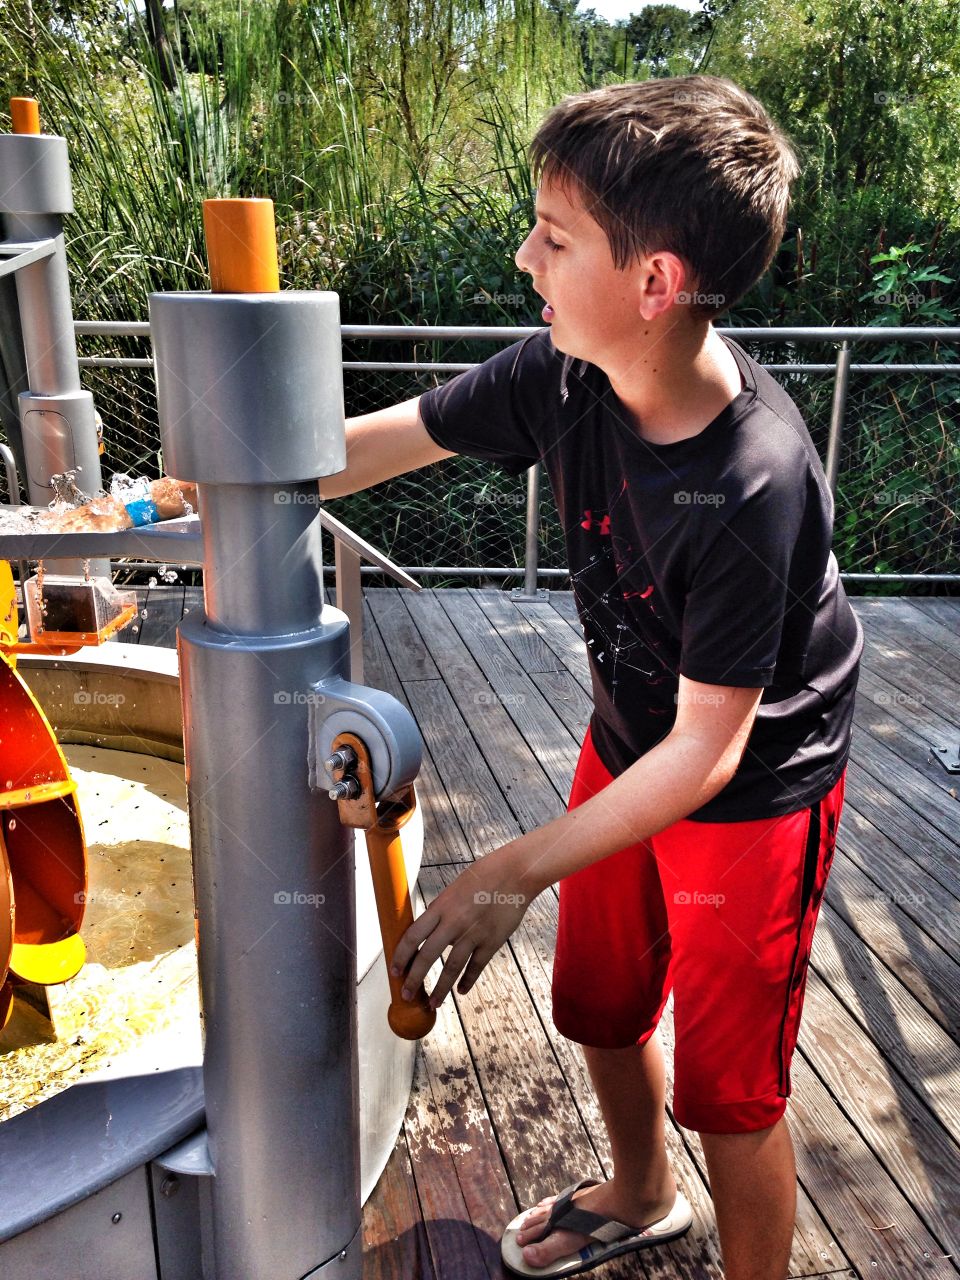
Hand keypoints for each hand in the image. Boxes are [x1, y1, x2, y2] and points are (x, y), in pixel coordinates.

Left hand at [389, 846, 532, 1011]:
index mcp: (441, 907)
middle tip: (406, 995)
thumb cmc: (483, 876)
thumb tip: (428, 934)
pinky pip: (476, 967)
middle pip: (427, 956)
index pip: (412, 936)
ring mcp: (474, 934)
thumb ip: (441, 912)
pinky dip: (467, 981)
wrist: (515, 873)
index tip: (394, 971)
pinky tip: (461, 991)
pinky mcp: (492, 942)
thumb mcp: (454, 890)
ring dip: (440, 989)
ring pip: (451, 968)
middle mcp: (454, 922)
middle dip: (414, 979)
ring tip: (432, 1004)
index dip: (400, 956)